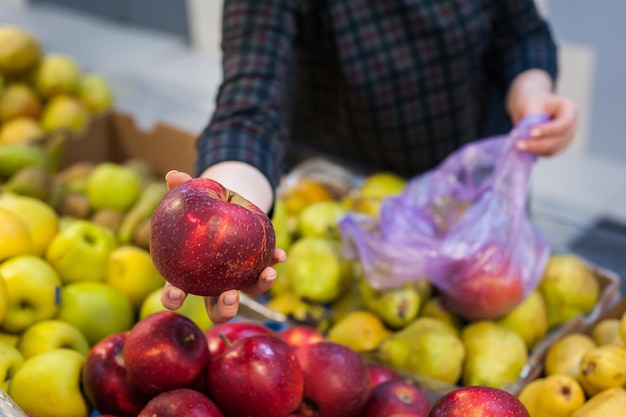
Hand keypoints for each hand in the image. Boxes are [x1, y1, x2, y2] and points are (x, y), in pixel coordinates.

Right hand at [159, 170, 286, 323]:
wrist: (225, 208)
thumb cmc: (202, 208)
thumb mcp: (193, 197)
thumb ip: (182, 188)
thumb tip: (173, 175)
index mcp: (189, 274)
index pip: (176, 291)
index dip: (173, 297)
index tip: (175, 294)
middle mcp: (215, 285)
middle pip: (217, 308)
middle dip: (225, 308)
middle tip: (230, 297)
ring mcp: (237, 280)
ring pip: (247, 294)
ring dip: (258, 287)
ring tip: (267, 275)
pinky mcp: (256, 269)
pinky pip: (265, 270)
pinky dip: (273, 263)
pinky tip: (280, 255)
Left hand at [507, 70, 579, 156]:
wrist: (531, 104)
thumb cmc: (531, 101)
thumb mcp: (529, 103)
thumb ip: (531, 118)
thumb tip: (529, 134)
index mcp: (570, 108)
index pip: (564, 123)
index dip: (548, 130)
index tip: (530, 132)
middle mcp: (573, 123)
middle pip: (559, 139)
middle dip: (538, 143)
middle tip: (519, 144)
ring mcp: (568, 136)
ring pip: (554, 149)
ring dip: (536, 149)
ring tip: (520, 145)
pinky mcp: (560, 145)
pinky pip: (550, 153)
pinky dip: (538, 152)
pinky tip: (526, 146)